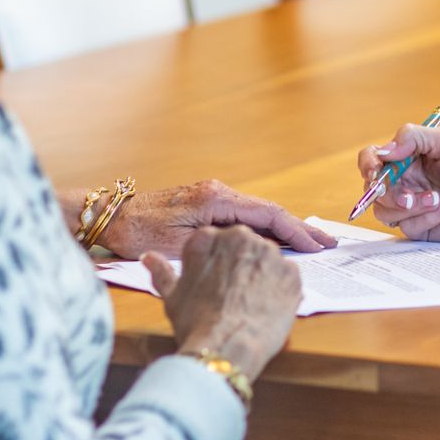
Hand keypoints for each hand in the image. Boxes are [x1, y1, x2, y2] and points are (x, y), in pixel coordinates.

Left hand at [105, 180, 335, 255]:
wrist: (111, 216)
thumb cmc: (139, 232)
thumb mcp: (179, 243)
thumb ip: (218, 241)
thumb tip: (254, 246)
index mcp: (216, 199)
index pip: (268, 214)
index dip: (296, 231)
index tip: (318, 246)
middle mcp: (219, 192)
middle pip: (269, 212)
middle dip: (300, 230)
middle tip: (327, 245)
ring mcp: (214, 197)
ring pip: (259, 214)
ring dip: (285, 230)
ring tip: (311, 245)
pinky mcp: (207, 205)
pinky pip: (246, 217)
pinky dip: (266, 229)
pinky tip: (278, 241)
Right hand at [144, 226, 301, 381]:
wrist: (227, 348)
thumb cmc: (196, 324)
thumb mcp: (172, 297)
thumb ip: (162, 272)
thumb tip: (148, 257)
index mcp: (207, 237)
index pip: (215, 241)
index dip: (216, 265)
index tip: (214, 283)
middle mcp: (240, 236)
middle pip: (243, 246)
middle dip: (240, 267)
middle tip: (233, 295)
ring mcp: (269, 253)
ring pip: (266, 260)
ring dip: (261, 277)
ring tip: (249, 304)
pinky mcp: (292, 272)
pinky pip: (287, 275)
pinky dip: (280, 289)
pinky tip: (267, 307)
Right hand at [354, 124, 439, 241]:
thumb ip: (413, 137)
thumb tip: (383, 151)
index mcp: (408, 156)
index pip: (373, 158)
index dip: (368, 163)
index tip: (375, 170)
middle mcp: (405, 180)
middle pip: (373, 187)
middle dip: (389, 192)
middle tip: (409, 195)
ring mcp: (410, 204)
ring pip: (385, 210)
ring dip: (411, 205)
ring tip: (438, 199)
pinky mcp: (419, 226)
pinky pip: (407, 226)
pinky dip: (427, 217)